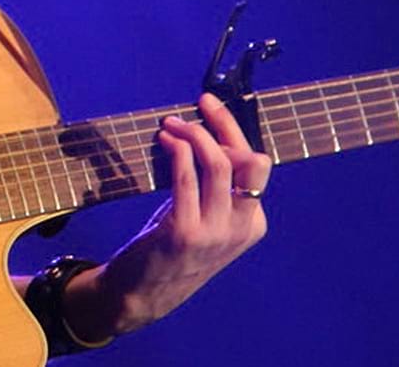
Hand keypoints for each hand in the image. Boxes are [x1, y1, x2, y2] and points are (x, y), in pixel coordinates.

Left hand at [76, 92, 270, 336]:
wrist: (144, 293)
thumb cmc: (171, 246)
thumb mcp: (205, 216)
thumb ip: (215, 184)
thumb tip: (206, 131)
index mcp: (253, 222)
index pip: (254, 163)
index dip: (231, 128)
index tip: (210, 105)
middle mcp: (242, 228)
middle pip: (248, 160)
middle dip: (223, 126)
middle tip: (198, 107)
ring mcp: (215, 232)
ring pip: (219, 164)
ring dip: (193, 134)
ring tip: (171, 125)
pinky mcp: (186, 232)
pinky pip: (186, 178)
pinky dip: (177, 151)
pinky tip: (165, 141)